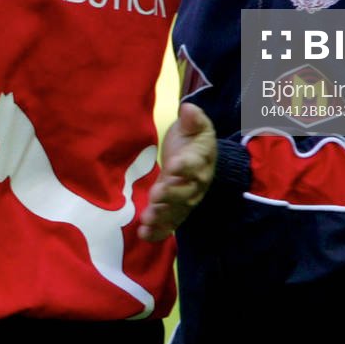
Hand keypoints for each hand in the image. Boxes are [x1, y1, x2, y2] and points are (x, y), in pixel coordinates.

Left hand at [137, 103, 216, 241]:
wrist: (201, 158)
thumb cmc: (194, 139)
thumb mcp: (196, 125)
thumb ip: (193, 119)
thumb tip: (188, 108)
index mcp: (200, 160)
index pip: (193, 164)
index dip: (184, 166)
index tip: (172, 165)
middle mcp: (195, 183)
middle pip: (185, 192)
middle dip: (170, 195)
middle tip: (155, 196)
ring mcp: (186, 199)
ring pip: (177, 211)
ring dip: (162, 216)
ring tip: (146, 220)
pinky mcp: (176, 210)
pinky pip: (170, 223)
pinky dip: (159, 231)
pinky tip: (144, 235)